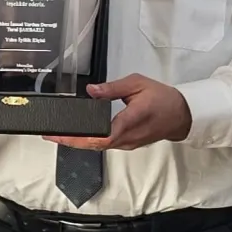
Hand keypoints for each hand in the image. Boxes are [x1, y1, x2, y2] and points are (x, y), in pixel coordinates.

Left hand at [44, 74, 192, 151]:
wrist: (183, 115)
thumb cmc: (163, 98)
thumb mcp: (137, 84)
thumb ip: (112, 88)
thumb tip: (91, 90)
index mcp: (129, 122)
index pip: (100, 136)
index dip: (78, 138)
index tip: (59, 133)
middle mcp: (126, 138)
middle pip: (93, 145)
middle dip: (70, 141)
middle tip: (49, 134)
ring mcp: (127, 144)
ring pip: (98, 147)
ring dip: (78, 142)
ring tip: (58, 134)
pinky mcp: (128, 144)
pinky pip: (105, 145)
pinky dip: (89, 141)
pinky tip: (78, 135)